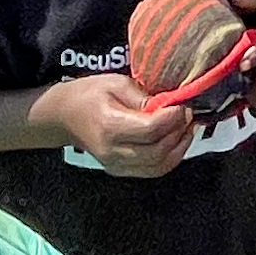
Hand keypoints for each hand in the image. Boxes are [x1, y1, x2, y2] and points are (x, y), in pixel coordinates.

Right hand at [47, 74, 197, 177]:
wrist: (65, 116)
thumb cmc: (90, 94)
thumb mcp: (116, 83)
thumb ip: (143, 97)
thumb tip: (170, 106)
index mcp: (109, 126)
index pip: (150, 130)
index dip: (173, 118)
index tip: (184, 105)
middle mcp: (113, 152)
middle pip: (157, 151)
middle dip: (179, 133)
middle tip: (190, 115)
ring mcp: (116, 165)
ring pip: (158, 166)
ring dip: (179, 147)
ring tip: (187, 127)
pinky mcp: (121, 171)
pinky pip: (153, 170)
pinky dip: (170, 158)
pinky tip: (177, 140)